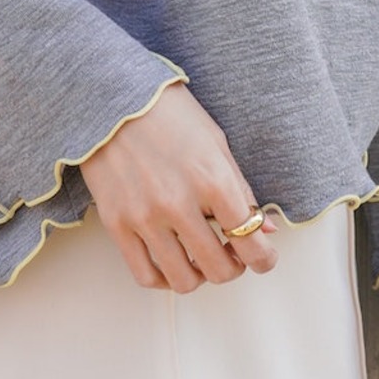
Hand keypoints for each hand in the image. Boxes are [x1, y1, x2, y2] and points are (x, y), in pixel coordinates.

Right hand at [78, 80, 278, 292]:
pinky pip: (146, 275)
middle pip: (220, 269)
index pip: (251, 241)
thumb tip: (267, 228)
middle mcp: (179, 204)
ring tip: (202, 258)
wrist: (112, 97)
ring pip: (184, 280)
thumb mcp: (216, 143)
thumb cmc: (168, 114)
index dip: (264, 259)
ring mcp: (145, 217)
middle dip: (234, 267)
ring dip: (201, 275)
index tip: (264, 258)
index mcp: (212, 180)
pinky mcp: (117, 224)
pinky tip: (174, 262)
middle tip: (233, 253)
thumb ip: (241, 190)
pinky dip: (166, 278)